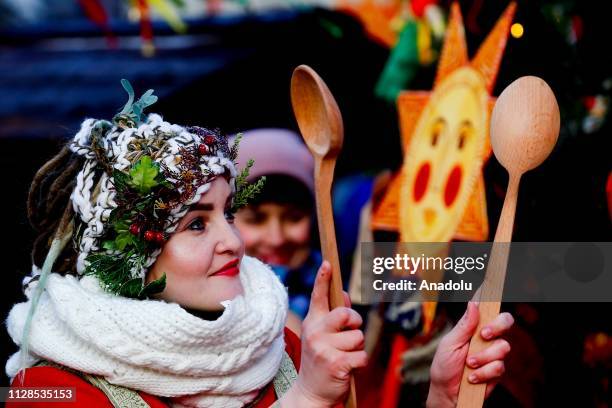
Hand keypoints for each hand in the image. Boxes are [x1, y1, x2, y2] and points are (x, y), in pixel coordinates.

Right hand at [280, 261, 366, 406]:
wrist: (310, 393)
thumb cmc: (321, 360)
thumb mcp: (321, 336)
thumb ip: (332, 316)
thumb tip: (344, 294)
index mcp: (312, 322)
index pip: (318, 296)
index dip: (323, 279)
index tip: (328, 263)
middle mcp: (315, 332)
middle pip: (346, 314)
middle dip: (355, 323)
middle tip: (349, 335)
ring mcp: (323, 348)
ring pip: (358, 337)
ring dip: (357, 348)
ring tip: (344, 357)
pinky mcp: (336, 363)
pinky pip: (362, 355)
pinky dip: (360, 363)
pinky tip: (347, 368)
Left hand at [427, 302, 513, 407]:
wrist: (447, 394)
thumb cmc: (444, 367)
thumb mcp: (449, 344)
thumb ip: (464, 326)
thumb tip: (474, 303)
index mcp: (473, 328)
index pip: (487, 310)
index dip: (493, 298)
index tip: (492, 290)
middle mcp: (487, 338)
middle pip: (506, 322)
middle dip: (497, 326)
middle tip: (484, 335)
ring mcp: (493, 354)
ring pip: (503, 347)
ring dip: (483, 357)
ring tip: (468, 364)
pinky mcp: (497, 370)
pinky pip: (499, 367)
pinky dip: (483, 373)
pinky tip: (472, 377)